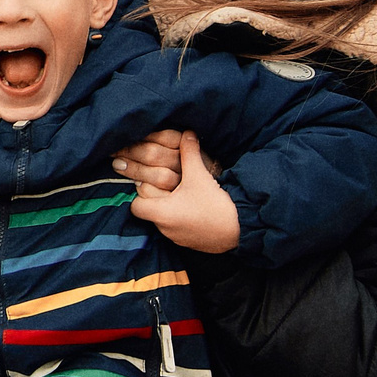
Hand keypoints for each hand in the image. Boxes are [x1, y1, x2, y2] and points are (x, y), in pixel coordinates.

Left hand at [127, 131, 240, 253]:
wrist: (240, 230)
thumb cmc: (216, 206)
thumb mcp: (199, 175)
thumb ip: (189, 153)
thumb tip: (186, 134)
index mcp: (162, 213)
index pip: (135, 204)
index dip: (141, 191)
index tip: (151, 179)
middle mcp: (164, 228)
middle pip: (148, 210)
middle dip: (154, 195)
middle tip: (167, 182)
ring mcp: (176, 237)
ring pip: (161, 219)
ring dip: (166, 206)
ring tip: (180, 193)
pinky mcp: (188, 242)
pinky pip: (175, 228)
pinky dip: (178, 216)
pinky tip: (191, 206)